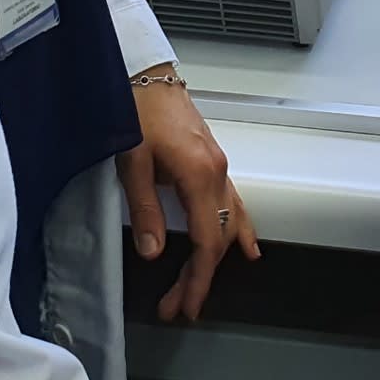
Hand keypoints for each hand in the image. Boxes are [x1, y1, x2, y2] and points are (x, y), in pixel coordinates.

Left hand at [116, 79, 256, 321]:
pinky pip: (233, 203)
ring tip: (201, 288)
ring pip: (228, 223)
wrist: (146, 74)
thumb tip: (154, 252)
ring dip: (215, 258)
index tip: (186, 305)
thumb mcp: (132, 161)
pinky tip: (246, 246)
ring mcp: (219, 167)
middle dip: (200, 276)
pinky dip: (239, 228)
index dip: (198, 278)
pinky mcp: (213, 161)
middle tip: (179, 305)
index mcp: (200, 175)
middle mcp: (218, 174)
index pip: (207, 242)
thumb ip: (144, 209)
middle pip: (218, 238)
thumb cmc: (137, 111)